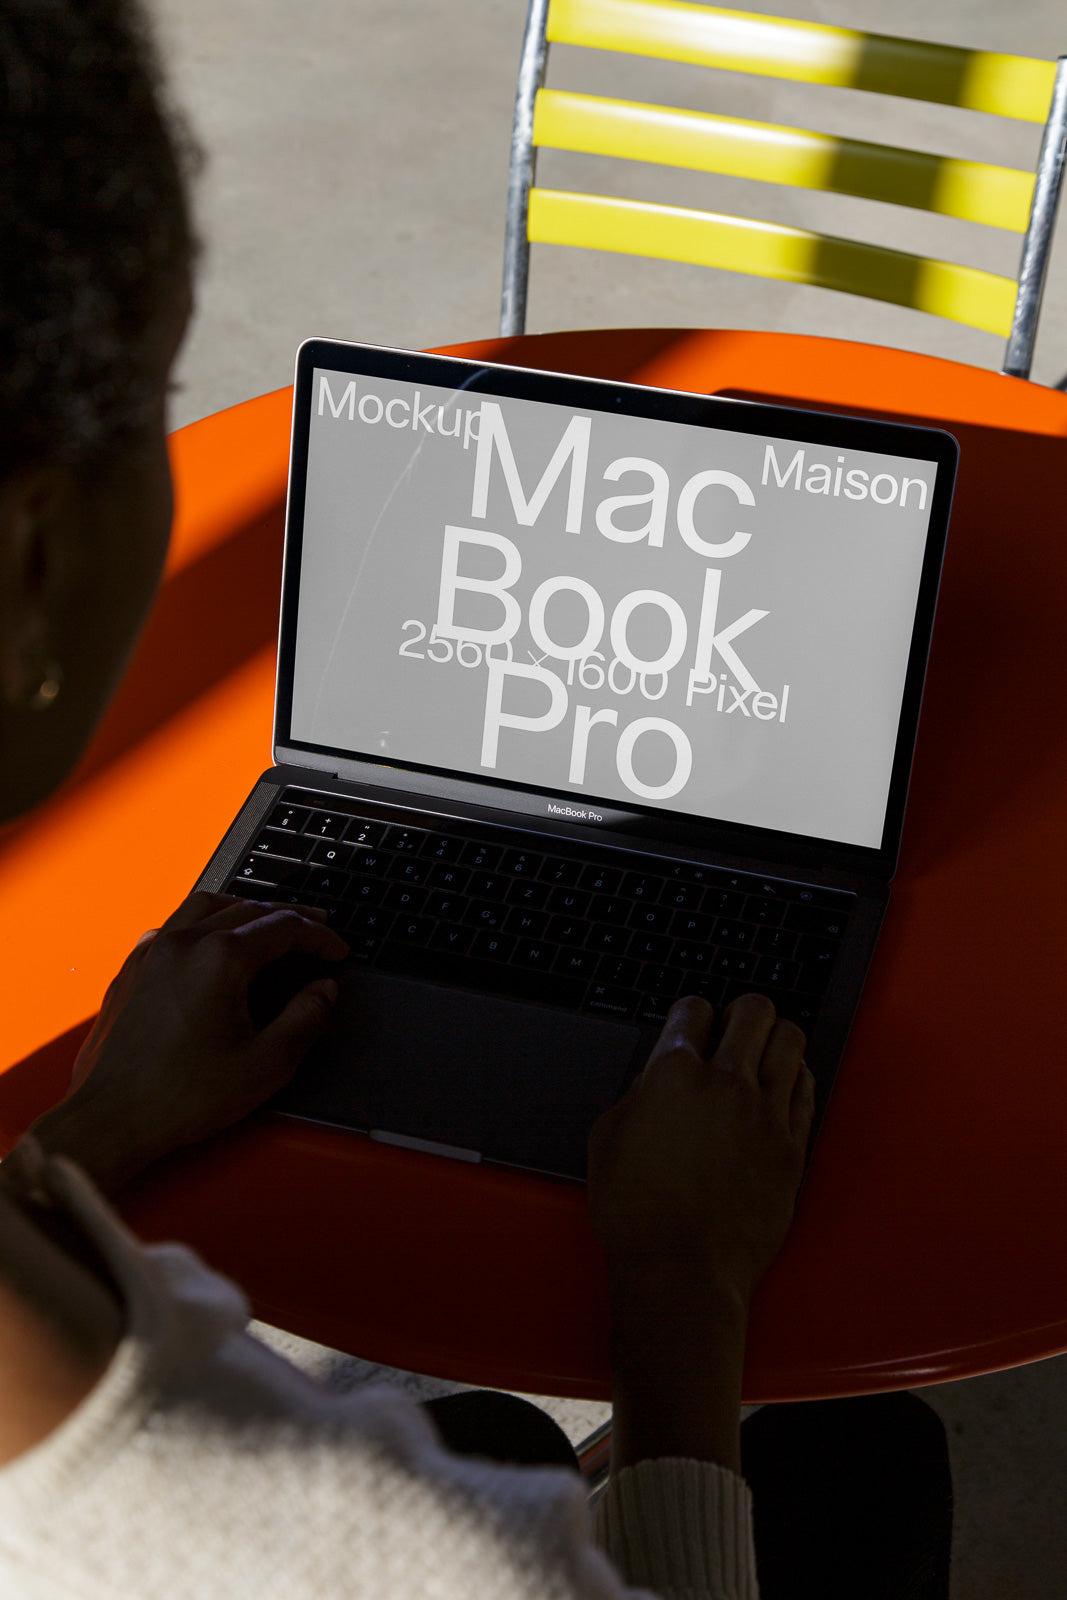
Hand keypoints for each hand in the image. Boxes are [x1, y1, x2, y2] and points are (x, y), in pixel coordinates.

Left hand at [27, 892, 348, 1192]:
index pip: (283, 927)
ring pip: (207, 906)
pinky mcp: (132, 969)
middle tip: (316, 931)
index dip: (319, 937)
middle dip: (289, 917)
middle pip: (249, 909)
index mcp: (220, 958)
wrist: (111, 1118)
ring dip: (245, 909)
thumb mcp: (266, 1064)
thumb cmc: (181, 1096)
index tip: (337, 951)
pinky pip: (174, 925)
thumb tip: (324, 990)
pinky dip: (204, 922)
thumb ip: (305, 1019)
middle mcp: (184, 942)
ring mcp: (152, 952)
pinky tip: (211, 942)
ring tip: (269, 923)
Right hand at [587, 993, 813, 1307]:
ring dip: (774, 1038)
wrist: (681, 1272)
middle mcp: (725, 1084)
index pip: (693, 1009)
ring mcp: (766, 1114)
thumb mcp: (607, 1138)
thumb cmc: (637, 1214)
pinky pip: (807, 1089)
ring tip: (762, 1052)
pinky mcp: (793, 1146)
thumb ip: (637, 1092)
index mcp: (673, 1074)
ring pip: (791, 1041)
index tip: (692, 1027)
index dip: (691, 1015)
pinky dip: (796, 1077)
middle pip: (753, 1010)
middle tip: (732, 1028)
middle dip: (740, 1012)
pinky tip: (783, 1085)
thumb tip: (656, 1077)